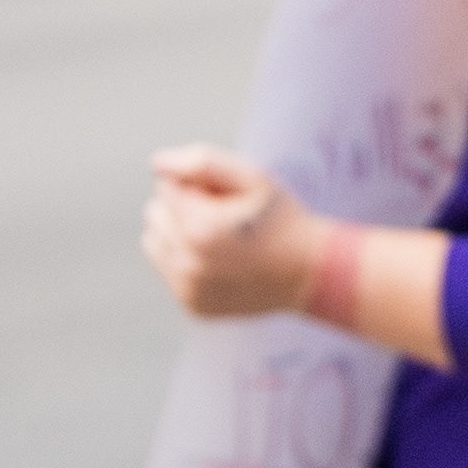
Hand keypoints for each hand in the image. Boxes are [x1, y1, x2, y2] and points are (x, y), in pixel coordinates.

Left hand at [142, 145, 325, 318]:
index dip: (198, 186)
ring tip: (219, 240)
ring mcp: (189, 288)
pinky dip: (189, 263)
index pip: (167, 186)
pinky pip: (170, 272)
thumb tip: (157, 164)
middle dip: (184, 209)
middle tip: (225, 219)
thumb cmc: (283, 220)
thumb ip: (204, 163)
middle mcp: (187, 262)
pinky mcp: (193, 305)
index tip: (227, 199)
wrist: (311, 273)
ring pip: (155, 243)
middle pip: (155, 214)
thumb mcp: (255, 179)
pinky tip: (222, 264)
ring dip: (179, 235)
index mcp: (199, 227)